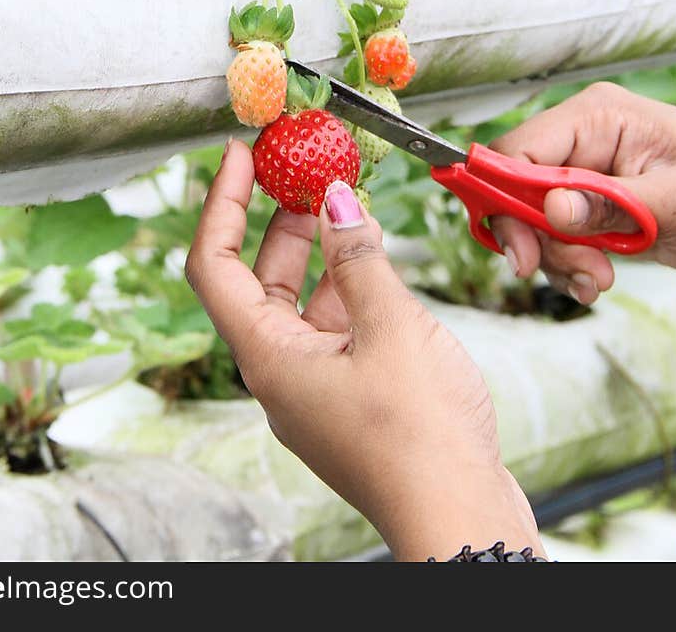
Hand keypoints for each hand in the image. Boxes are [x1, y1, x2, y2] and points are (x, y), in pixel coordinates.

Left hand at [186, 139, 541, 560]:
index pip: (214, 264)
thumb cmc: (422, 438)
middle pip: (258, 277)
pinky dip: (350, 282)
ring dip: (320, 247)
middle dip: (277, 217)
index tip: (239, 155)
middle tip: (302, 166)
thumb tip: (334, 199)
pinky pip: (335, 324)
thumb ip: (359, 257)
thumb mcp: (391, 328)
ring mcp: (316, 386)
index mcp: (268, 356)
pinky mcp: (351, 396)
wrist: (462, 519)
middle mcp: (282, 371)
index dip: (220, 203)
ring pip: (302, 299)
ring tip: (349, 200)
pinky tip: (378, 256)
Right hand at [490, 82, 675, 305]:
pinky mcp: (594, 208)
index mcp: (597, 116)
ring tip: (597, 279)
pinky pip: (557, 238)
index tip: (521, 248)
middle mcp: (583, 141)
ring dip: (557, 258)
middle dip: (538, 237)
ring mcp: (587, 176)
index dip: (506, 197)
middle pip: (517, 188)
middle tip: (571, 271)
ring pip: (532, 219)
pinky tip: (596, 280)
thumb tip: (553, 210)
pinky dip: (568, 265)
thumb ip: (612, 204)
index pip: (520, 149)